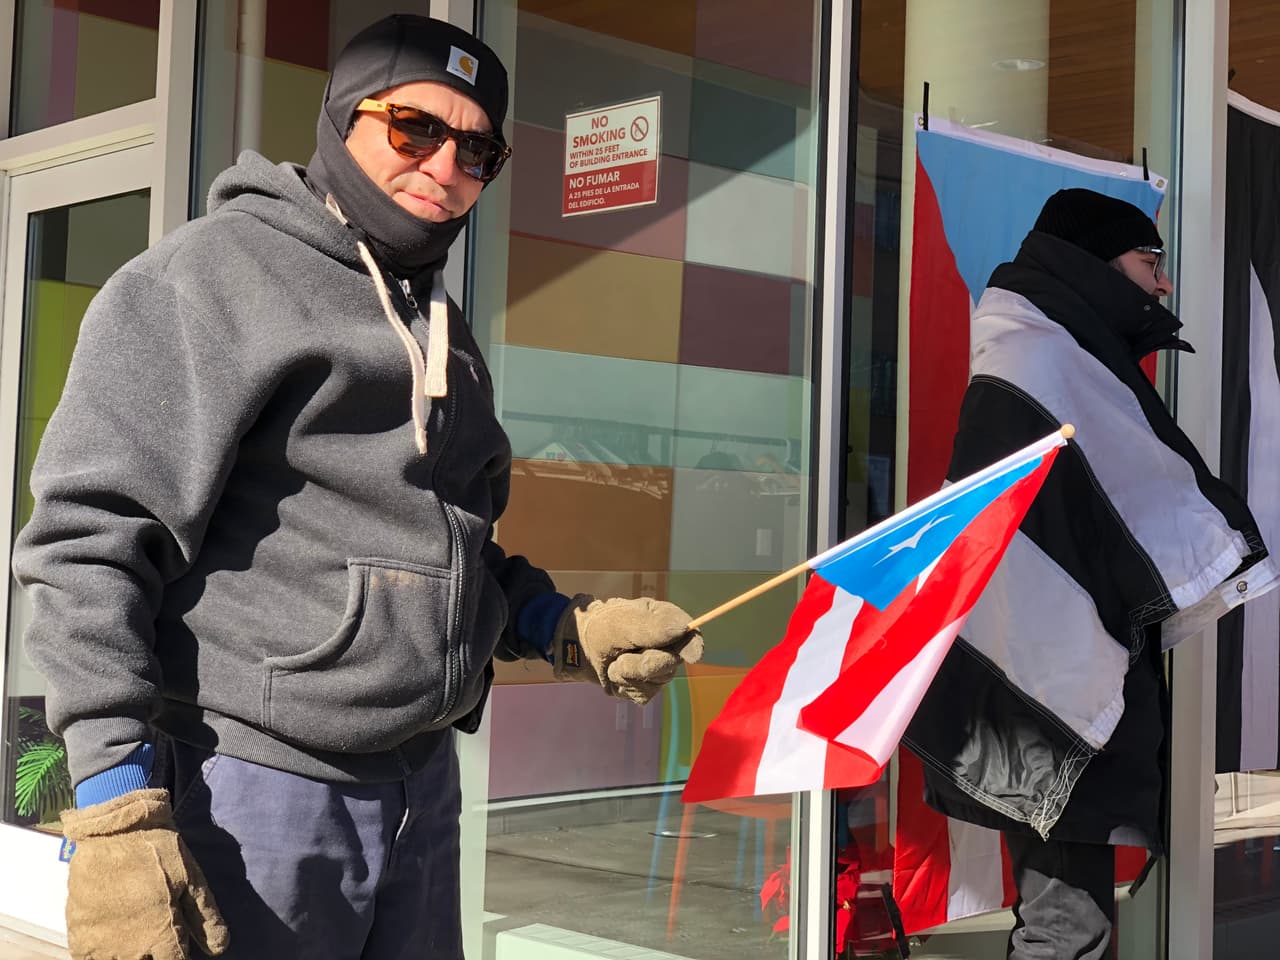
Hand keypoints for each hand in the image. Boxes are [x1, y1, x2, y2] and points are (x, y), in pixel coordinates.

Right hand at [60, 788, 228, 959]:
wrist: (114, 830)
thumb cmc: (159, 852)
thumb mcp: (191, 880)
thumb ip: (204, 918)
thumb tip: (220, 948)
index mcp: (160, 937)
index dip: (180, 956)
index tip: (179, 943)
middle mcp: (129, 948)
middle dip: (153, 955)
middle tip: (156, 934)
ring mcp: (100, 944)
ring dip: (129, 954)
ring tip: (137, 935)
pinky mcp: (78, 934)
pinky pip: (87, 959)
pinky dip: (100, 953)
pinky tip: (112, 939)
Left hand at [552, 595, 702, 703]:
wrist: (576, 647)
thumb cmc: (599, 627)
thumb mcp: (622, 621)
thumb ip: (652, 627)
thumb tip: (684, 629)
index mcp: (664, 621)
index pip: (689, 634)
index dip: (694, 645)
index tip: (694, 656)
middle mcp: (666, 645)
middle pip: (671, 664)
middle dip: (644, 663)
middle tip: (621, 656)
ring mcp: (656, 668)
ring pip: (656, 681)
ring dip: (629, 674)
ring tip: (614, 662)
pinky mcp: (644, 687)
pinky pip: (643, 694)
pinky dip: (624, 685)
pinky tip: (614, 674)